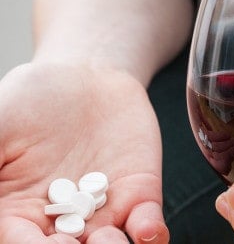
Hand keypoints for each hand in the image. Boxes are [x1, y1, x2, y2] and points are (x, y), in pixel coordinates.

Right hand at [0, 63, 167, 242]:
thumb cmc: (34, 97)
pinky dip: (150, 232)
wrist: (86, 76)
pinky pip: (146, 222)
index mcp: (22, 211)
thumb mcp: (0, 124)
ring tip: (109, 241)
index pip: (24, 243)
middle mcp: (67, 219)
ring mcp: (105, 208)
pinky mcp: (139, 193)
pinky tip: (147, 231)